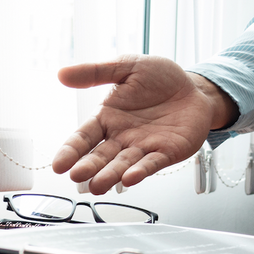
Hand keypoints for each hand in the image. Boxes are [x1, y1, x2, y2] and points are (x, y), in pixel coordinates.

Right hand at [51, 55, 236, 193]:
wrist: (194, 87)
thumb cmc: (161, 79)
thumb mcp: (126, 67)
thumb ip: (95, 72)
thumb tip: (62, 73)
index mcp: (108, 118)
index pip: (84, 138)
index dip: (70, 151)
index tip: (58, 165)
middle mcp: (122, 137)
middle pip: (101, 156)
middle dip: (88, 167)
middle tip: (77, 176)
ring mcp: (143, 147)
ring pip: (123, 164)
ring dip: (110, 176)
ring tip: (97, 186)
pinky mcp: (166, 152)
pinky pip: (151, 163)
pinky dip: (141, 171)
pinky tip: (130, 178)